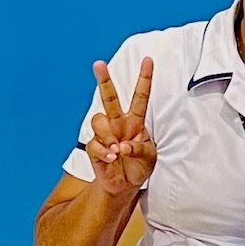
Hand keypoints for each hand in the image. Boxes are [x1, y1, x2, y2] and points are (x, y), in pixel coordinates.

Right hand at [86, 58, 156, 196]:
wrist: (125, 185)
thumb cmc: (139, 166)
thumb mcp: (149, 158)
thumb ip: (139, 149)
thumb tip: (123, 145)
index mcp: (135, 121)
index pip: (140, 96)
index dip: (144, 78)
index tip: (148, 60)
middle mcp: (118, 123)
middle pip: (110, 98)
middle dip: (104, 80)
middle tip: (98, 64)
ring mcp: (105, 134)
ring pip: (99, 120)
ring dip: (108, 135)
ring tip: (117, 150)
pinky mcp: (95, 147)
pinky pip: (94, 144)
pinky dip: (104, 152)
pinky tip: (112, 158)